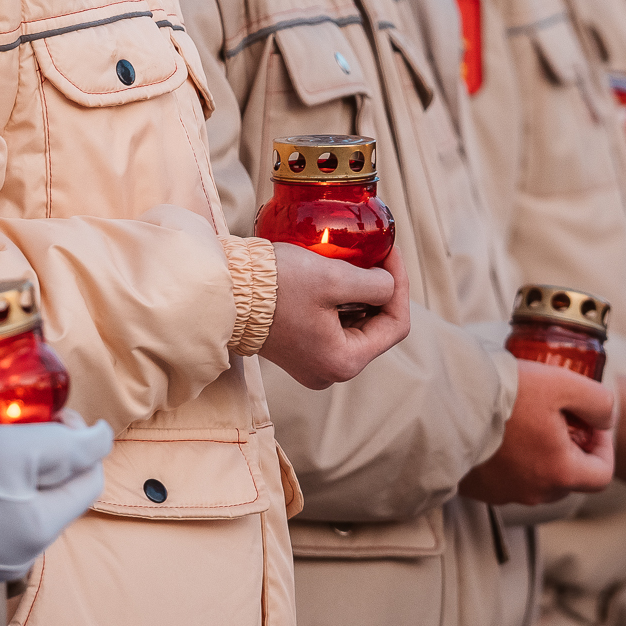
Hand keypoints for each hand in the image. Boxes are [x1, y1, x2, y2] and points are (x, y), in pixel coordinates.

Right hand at [0, 418, 112, 587]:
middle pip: (55, 496)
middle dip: (46, 458)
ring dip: (16, 476)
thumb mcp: (19, 447)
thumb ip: (72, 445)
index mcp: (40, 532)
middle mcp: (19, 558)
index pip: (89, 482)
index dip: (78, 442)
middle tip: (17, 427)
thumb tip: (103, 438)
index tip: (50, 416)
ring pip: (23, 508)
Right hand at [258, 246, 409, 387]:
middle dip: (381, 289)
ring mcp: (313, 363)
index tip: (391, 253)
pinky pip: (333, 325)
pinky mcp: (299, 349)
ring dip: (360, 293)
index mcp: (344, 362)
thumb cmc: (276, 286)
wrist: (224, 293)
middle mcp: (330, 372)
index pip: (395, 325)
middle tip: (377, 254)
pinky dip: (339, 301)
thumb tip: (389, 285)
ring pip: (354, 324)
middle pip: (376, 327)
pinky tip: (334, 275)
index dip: (400, 285)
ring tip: (356, 261)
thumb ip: (374, 284)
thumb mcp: (333, 279)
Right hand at [459, 360, 616, 505]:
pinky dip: (512, 460)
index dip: (605, 447)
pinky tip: (501, 431)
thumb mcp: (564, 384)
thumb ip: (599, 402)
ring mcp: (504, 494)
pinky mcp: (479, 489)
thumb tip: (605, 419)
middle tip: (560, 416)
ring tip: (529, 420)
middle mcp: (534, 492)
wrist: (449, 403)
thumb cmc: (508, 395)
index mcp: (560, 473)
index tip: (592, 421)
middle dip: (572, 449)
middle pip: (569, 479)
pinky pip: (507, 478)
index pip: (602, 475)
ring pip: (537, 479)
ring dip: (541, 455)